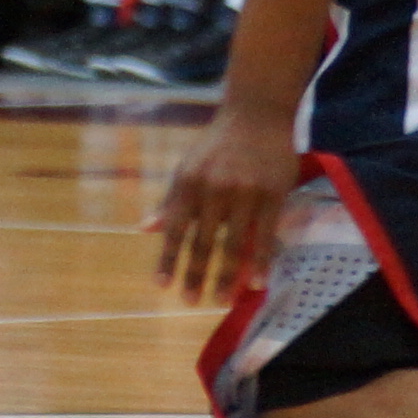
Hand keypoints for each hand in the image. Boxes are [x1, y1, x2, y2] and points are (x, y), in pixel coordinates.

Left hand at [149, 103, 302, 303]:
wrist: (256, 115)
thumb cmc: (217, 146)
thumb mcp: (187, 168)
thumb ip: (171, 202)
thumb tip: (145, 228)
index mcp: (188, 183)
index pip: (175, 229)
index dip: (168, 258)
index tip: (161, 286)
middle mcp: (213, 189)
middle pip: (203, 241)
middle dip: (195, 275)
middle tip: (191, 302)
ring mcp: (245, 192)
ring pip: (234, 243)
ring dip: (226, 276)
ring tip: (222, 300)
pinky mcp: (273, 194)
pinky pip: (265, 235)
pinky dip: (260, 261)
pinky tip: (255, 283)